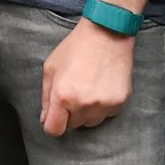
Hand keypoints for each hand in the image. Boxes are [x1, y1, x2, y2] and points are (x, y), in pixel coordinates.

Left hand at [40, 18, 136, 135]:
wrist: (107, 34)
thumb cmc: (75, 48)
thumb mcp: (50, 68)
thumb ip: (45, 96)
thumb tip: (45, 118)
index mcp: (63, 96)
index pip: (54, 130)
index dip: (51, 125)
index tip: (54, 117)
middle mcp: (84, 105)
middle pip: (72, 126)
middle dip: (69, 115)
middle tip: (72, 93)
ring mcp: (104, 105)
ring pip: (90, 122)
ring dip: (86, 112)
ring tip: (87, 89)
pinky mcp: (120, 103)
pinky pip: (106, 114)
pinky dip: (102, 106)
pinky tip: (100, 87)